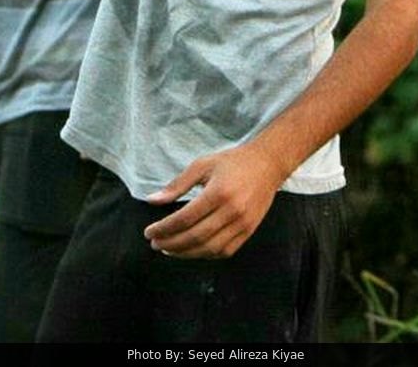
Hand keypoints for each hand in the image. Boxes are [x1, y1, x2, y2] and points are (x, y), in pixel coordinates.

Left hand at [142, 143, 289, 258]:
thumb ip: (177, 185)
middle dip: (171, 244)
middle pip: (195, 237)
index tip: (149, 233)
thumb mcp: (202, 165)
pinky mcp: (249, 231)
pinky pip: (225, 251)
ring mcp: (243, 224)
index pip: (184, 219)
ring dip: (186, 253)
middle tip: (155, 244)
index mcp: (218, 193)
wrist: (268, 165)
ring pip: (209, 249)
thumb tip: (152, 200)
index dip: (164, 229)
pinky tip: (192, 250)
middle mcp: (232, 211)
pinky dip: (205, 255)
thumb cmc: (232, 162)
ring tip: (169, 249)